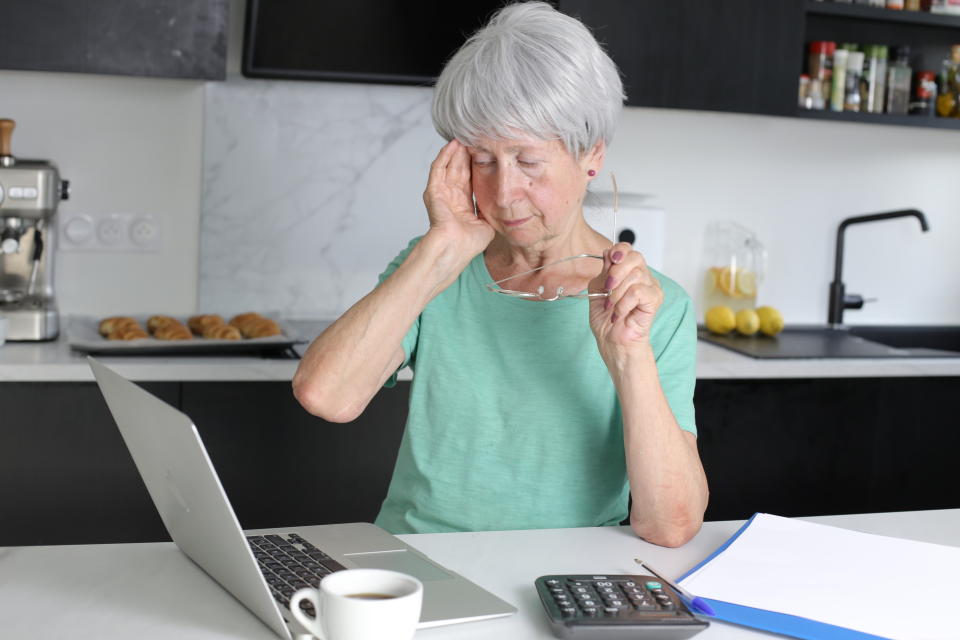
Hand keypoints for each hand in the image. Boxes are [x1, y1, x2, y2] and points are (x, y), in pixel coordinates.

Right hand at [422, 139, 493, 257]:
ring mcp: (441, 194)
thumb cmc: (469, 243)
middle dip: (466, 155)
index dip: (475, 166)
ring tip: (463, 137)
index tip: (484, 153)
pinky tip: (451, 145)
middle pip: (459, 170)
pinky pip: (438, 169)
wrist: (456, 248)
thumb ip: (490, 209)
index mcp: (462, 205)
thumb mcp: (487, 223)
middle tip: (474, 139)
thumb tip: (501, 201)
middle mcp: (451, 198)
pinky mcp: (433, 191)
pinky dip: (444, 156)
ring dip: (455, 152)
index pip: (469, 180)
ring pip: (448, 166)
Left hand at [588, 242, 663, 361]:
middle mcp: (643, 277)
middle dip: (616, 271)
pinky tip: (619, 314)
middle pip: (635, 257)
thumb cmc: (607, 321)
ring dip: (616, 293)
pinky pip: (638, 292)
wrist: (613, 342)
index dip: (619, 250)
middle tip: (607, 288)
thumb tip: (607, 253)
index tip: (610, 258)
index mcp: (629, 272)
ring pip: (635, 275)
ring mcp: (651, 287)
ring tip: (610, 307)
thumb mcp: (597, 291)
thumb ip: (603, 272)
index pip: (629, 250)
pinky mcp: (654, 300)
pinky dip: (623, 303)